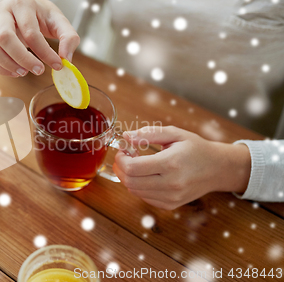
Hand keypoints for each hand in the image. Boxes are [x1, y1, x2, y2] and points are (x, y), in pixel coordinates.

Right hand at [0, 0, 79, 76]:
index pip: (31, 32)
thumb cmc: (39, 14)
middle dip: (23, 58)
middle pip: (5, 37)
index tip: (58, 65)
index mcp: (22, 4)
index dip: (44, 52)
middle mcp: (2, 11)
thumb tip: (66, 59)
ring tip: (24, 72)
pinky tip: (15, 72)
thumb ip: (68, 37)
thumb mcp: (58, 19)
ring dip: (8, 64)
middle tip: (39, 70)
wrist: (19, 5)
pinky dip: (0, 68)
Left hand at [113, 126, 250, 209]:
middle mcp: (171, 184)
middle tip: (125, 158)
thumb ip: (149, 133)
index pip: (132, 168)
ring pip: (135, 191)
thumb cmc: (196, 149)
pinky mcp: (170, 205)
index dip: (121, 159)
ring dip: (128, 178)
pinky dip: (139, 187)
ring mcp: (171, 197)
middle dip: (121, 169)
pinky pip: (144, 198)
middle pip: (130, 182)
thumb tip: (127, 136)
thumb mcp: (175, 134)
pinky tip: (145, 176)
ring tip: (135, 165)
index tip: (123, 150)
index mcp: (171, 163)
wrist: (218, 169)